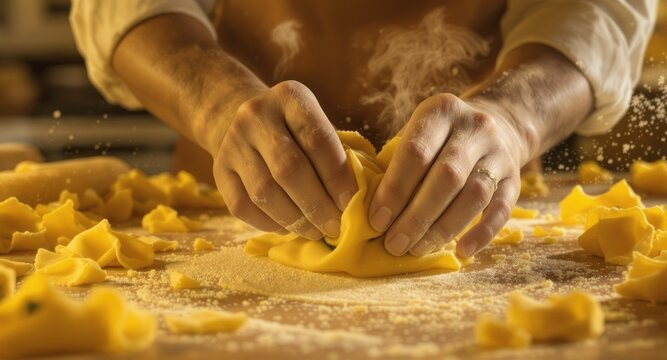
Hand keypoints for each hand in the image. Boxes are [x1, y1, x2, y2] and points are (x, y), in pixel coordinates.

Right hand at [212, 80, 356, 238]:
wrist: (237, 116)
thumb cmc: (293, 129)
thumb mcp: (314, 123)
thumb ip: (335, 154)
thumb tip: (356, 203)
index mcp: (290, 97)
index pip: (318, 140)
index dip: (338, 178)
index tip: (352, 204)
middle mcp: (256, 115)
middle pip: (289, 169)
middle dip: (317, 205)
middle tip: (335, 227)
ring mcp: (232, 142)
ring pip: (265, 192)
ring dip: (295, 220)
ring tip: (315, 231)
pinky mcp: (217, 169)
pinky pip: (243, 206)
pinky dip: (269, 223)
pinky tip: (288, 228)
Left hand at [369, 93, 525, 257]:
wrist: (499, 123)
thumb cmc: (438, 139)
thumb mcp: (416, 134)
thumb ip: (393, 164)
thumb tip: (366, 210)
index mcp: (441, 111)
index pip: (416, 152)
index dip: (394, 189)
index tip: (376, 221)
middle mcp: (474, 127)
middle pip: (446, 176)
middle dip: (416, 216)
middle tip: (393, 244)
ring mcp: (498, 153)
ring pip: (474, 195)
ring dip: (443, 228)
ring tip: (417, 249)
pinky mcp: (515, 179)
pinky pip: (501, 209)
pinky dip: (482, 233)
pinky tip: (461, 251)